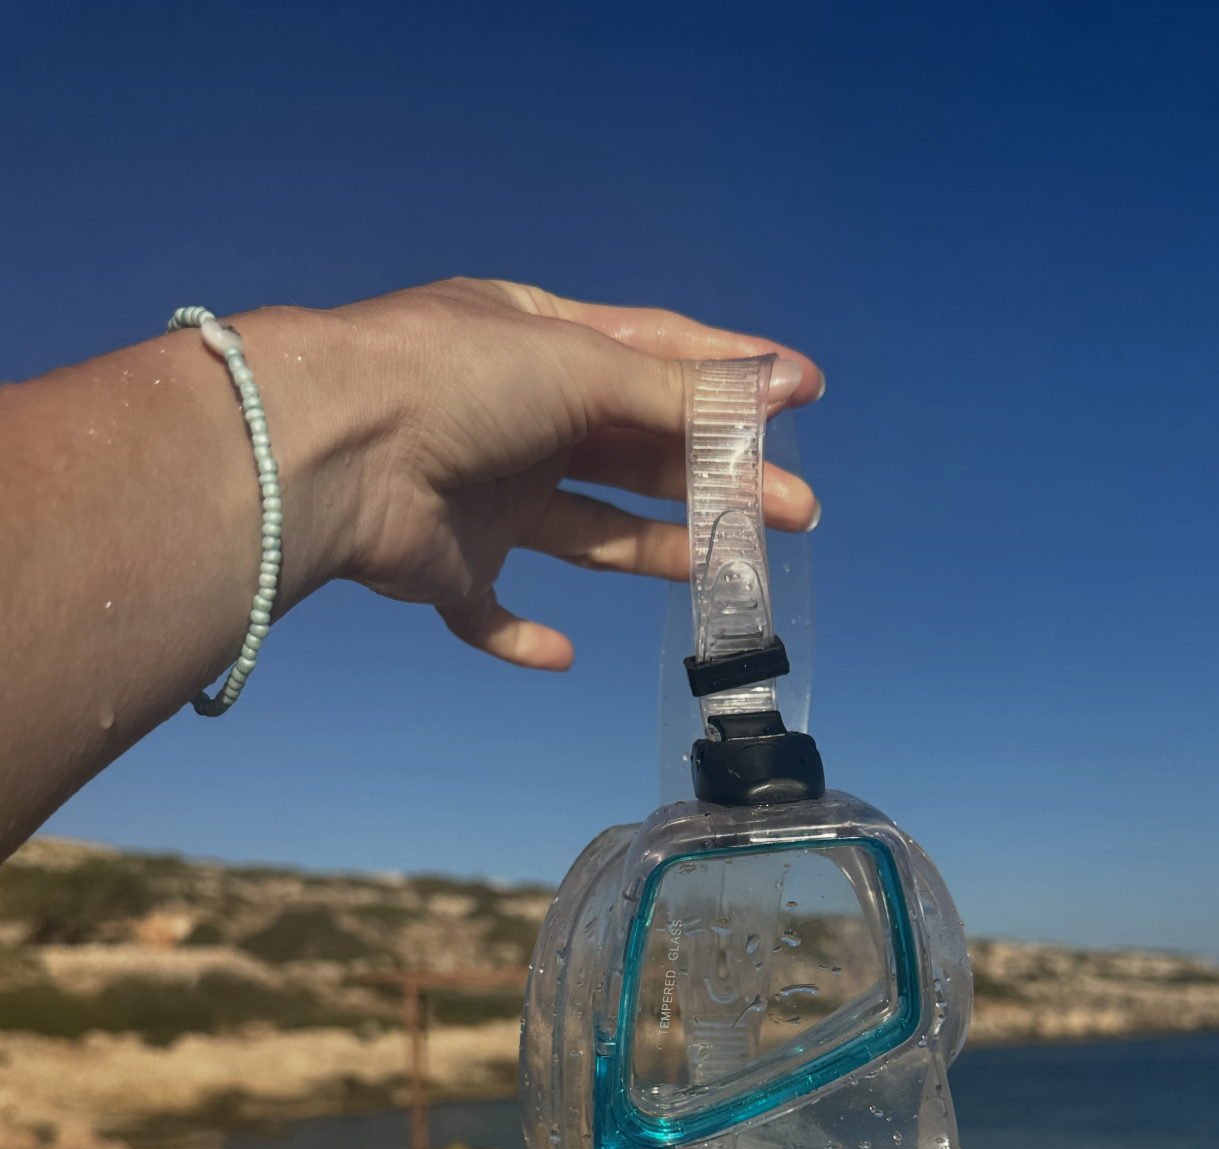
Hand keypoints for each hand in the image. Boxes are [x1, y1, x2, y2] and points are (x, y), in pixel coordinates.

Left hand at [325, 278, 823, 670]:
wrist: (334, 451)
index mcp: (539, 342)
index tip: (802, 395)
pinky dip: (523, 636)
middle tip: (793, 509)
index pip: (655, 356)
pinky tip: (561, 654)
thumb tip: (775, 386)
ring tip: (727, 570)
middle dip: (717, 480)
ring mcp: (482, 494)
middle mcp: (515, 416)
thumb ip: (676, 392)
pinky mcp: (448, 565)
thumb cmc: (452, 378)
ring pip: (588, 531)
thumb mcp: (581, 366)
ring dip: (657, 550)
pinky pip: (489, 613)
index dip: (730, 378)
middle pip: (636, 455)